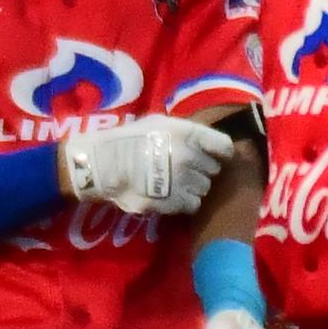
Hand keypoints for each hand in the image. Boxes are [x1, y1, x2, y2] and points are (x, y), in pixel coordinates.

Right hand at [57, 115, 237, 216]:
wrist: (104, 164)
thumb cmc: (130, 139)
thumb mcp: (159, 123)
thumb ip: (186, 132)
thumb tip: (208, 142)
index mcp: (187, 134)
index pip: (223, 145)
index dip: (221, 152)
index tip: (215, 155)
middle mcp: (188, 156)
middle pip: (214, 169)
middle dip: (202, 169)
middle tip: (184, 169)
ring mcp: (181, 181)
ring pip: (204, 188)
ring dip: (194, 187)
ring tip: (176, 183)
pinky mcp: (173, 202)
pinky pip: (193, 204)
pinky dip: (185, 202)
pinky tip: (171, 195)